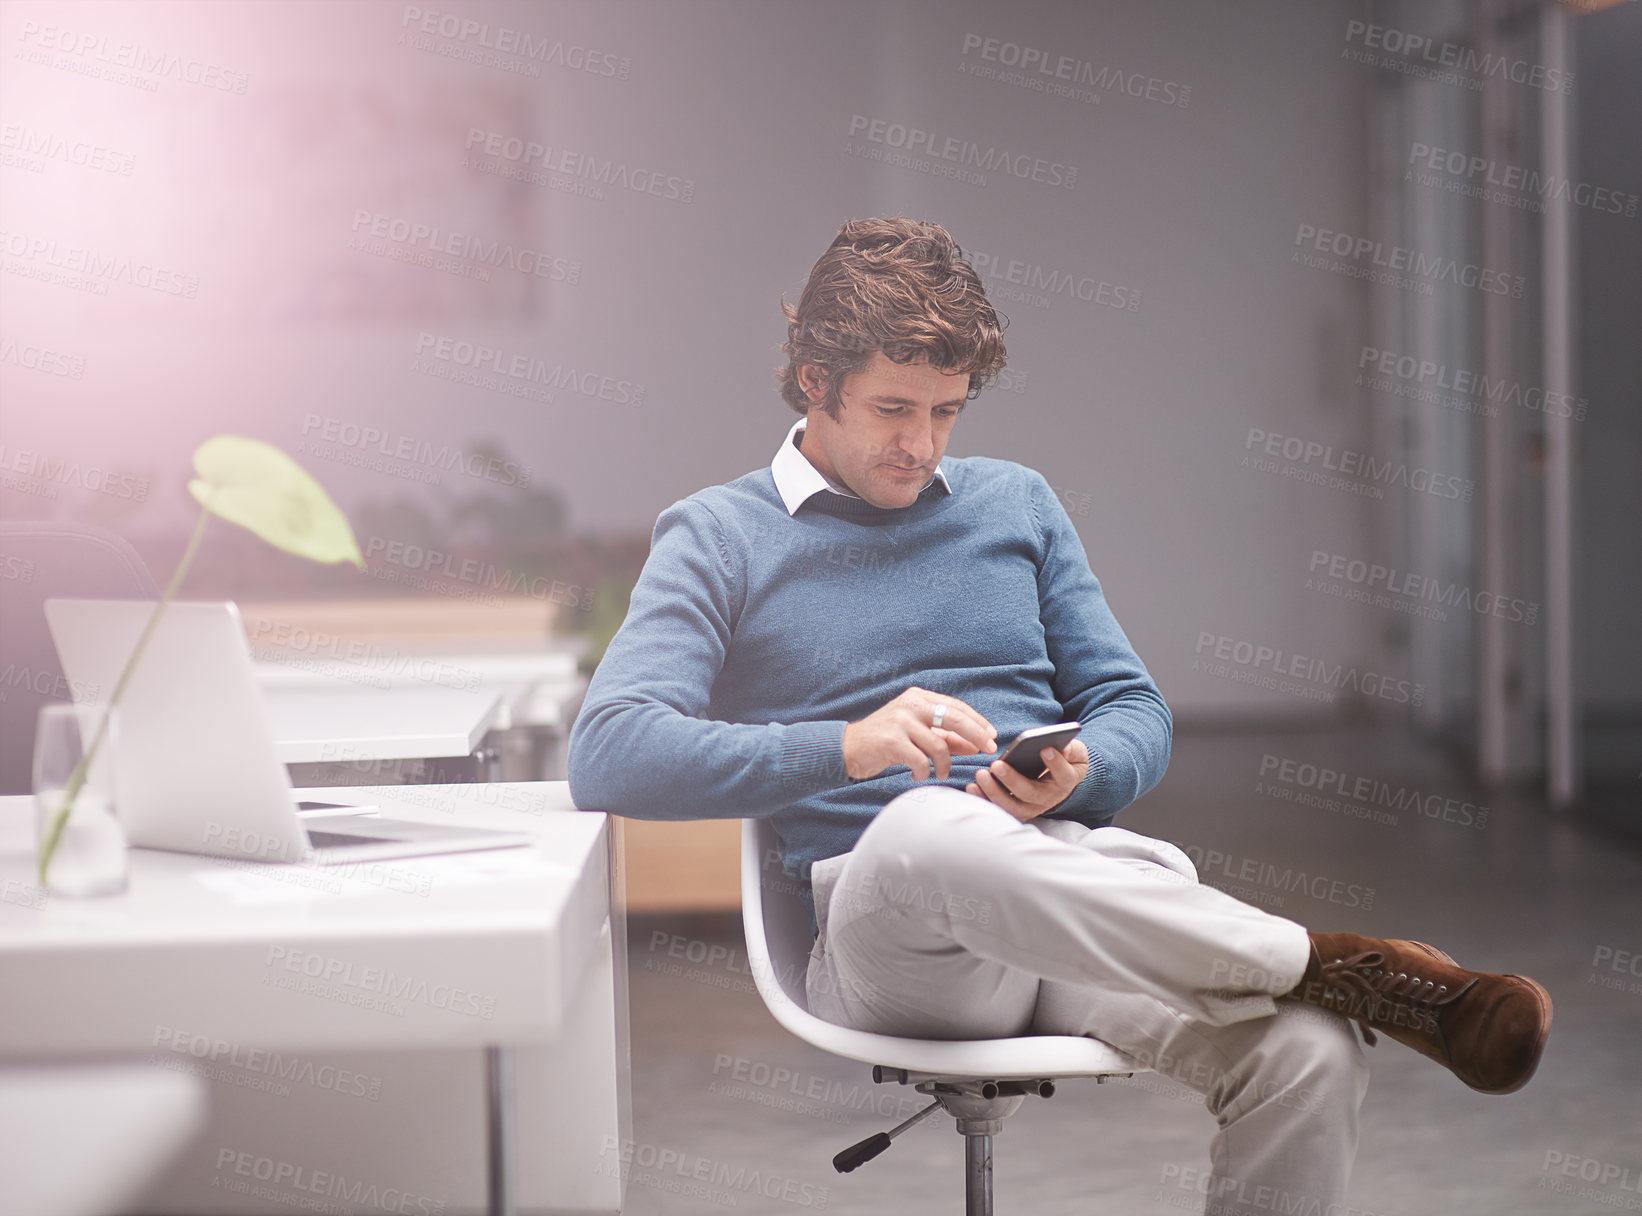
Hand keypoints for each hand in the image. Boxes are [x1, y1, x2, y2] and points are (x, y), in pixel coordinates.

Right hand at [842, 687, 996, 780]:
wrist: (847, 748)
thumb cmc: (885, 741)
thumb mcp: (917, 735)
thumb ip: (945, 738)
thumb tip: (976, 745)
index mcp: (917, 698)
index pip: (955, 706)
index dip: (977, 721)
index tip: (991, 736)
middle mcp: (910, 705)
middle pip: (954, 717)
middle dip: (976, 735)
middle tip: (988, 750)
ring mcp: (900, 721)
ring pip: (939, 744)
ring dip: (945, 764)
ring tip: (941, 773)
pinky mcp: (891, 740)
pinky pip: (921, 760)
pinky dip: (924, 771)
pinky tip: (918, 775)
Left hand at [966, 739, 1089, 822]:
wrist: (1058, 777)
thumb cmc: (1065, 760)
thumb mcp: (1075, 752)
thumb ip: (1072, 749)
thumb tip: (1061, 746)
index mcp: (1065, 781)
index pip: (1063, 774)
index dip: (1055, 764)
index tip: (1045, 749)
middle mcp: (1048, 798)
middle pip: (1030, 793)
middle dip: (1012, 780)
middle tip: (997, 765)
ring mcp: (1030, 806)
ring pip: (1012, 806)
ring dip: (994, 792)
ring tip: (981, 775)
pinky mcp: (1015, 809)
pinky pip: (998, 808)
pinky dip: (984, 800)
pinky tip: (972, 787)